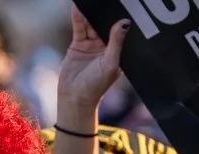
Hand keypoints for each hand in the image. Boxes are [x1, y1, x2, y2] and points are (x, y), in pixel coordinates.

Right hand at [57, 9, 127, 124]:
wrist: (74, 98)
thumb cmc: (96, 86)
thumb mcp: (110, 64)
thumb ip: (116, 42)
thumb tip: (124, 22)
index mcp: (118, 50)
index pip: (120, 29)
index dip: (120, 16)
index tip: (122, 3)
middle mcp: (106, 45)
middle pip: (106, 23)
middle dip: (105, 11)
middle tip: (106, 0)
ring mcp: (92, 44)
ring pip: (92, 23)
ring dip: (91, 12)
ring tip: (90, 1)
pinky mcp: (78, 44)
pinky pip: (79, 28)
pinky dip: (78, 18)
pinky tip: (77, 8)